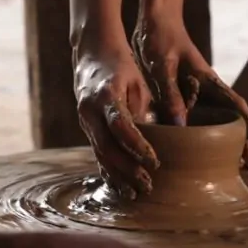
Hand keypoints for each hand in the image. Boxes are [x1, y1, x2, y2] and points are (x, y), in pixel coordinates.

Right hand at [74, 45, 159, 197]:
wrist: (91, 54)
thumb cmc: (121, 66)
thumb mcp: (137, 82)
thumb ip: (144, 109)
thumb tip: (162, 137)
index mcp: (106, 95)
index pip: (121, 126)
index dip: (137, 147)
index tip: (155, 162)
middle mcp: (90, 110)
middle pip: (107, 147)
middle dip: (127, 169)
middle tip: (148, 185)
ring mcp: (85, 120)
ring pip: (100, 153)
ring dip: (117, 175)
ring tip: (134, 194)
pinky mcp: (86, 126)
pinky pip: (96, 151)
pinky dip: (107, 169)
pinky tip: (117, 185)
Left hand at [131, 18, 247, 170]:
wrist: (155, 21)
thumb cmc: (161, 39)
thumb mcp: (163, 66)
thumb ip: (171, 94)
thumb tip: (181, 126)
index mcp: (207, 80)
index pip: (234, 103)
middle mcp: (205, 88)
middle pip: (231, 118)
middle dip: (244, 141)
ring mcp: (195, 92)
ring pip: (216, 121)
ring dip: (227, 142)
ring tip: (236, 165)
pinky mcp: (182, 93)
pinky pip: (196, 118)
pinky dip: (203, 135)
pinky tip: (201, 149)